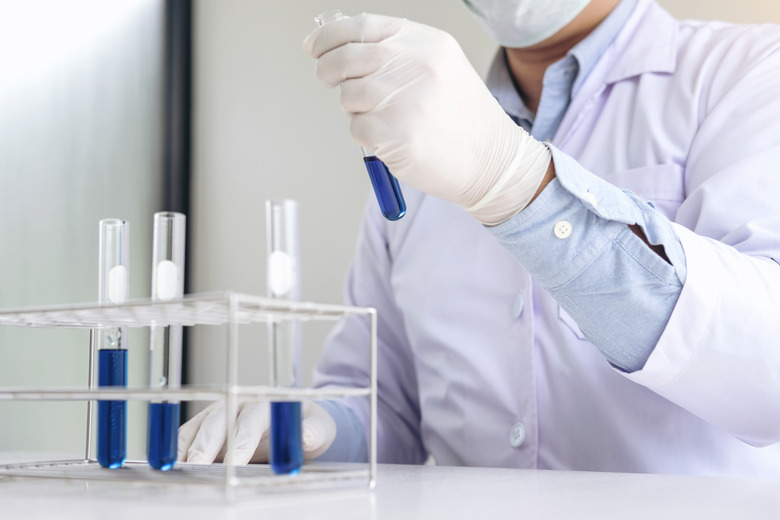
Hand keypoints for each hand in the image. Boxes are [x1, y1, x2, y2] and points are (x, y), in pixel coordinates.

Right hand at [178, 399, 336, 464]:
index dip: (240, 443)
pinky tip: (169, 467)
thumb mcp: (318, 428)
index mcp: (264, 404)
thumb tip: (307, 437)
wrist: (298, 420)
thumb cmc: (305, 424)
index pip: (249, 423)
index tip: (234, 463)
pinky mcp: (206, 427)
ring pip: (197, 428)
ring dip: (185, 448)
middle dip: (205, 447)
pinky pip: (187, 437)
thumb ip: (312, 433)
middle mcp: (238, 405)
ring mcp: (219, 414)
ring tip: (174, 470)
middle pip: (216, 423)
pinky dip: (176, 449)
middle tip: (196, 468)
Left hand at [303, 14, 551, 224]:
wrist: (492, 161)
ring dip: (355, 108)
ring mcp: (402, 99)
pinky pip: (356, 127)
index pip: (361, 27)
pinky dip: (366, 135)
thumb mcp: (441, 68)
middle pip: (345, 58)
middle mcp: (414, 65)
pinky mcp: (393, 133)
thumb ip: (398, 53)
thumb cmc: (463, 120)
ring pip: (348, 95)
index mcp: (425, 43)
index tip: (314, 45)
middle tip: (328, 79)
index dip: (329, 36)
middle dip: (327, 69)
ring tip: (385, 118)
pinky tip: (392, 139)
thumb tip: (343, 48)